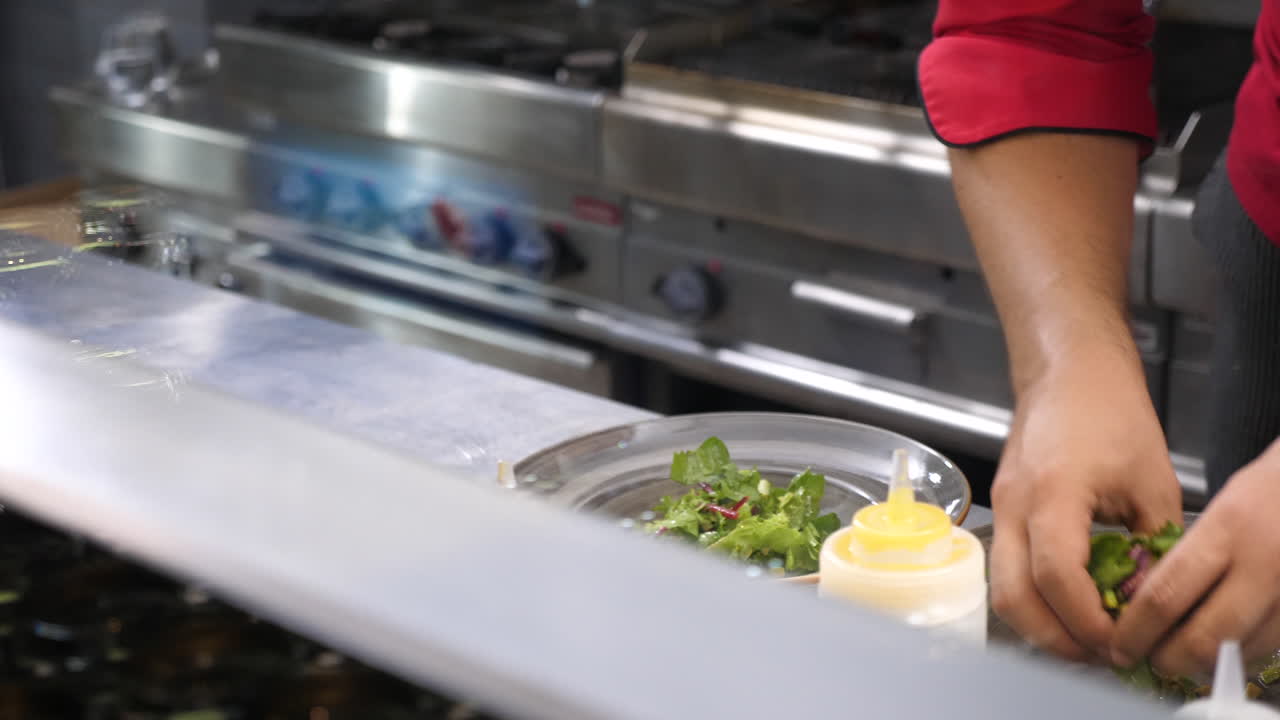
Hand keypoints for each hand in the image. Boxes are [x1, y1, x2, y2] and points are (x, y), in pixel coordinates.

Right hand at [991, 348, 1182, 661]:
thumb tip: (1148, 599)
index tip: (1119, 642)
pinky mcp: (1003, 510)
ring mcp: (1001, 507)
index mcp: (1053, 493)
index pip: (1056, 577)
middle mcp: (1014, 505)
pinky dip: (1033, 596)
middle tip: (1095, 656)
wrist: (1068, 373)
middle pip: (1012, 596)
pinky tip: (1069, 602)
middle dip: (1053, 638)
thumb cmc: (1109, 411)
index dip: (1086, 620)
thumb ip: (1152, 545)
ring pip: (1001, 588)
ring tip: (1083, 636)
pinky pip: (1006, 567)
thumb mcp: (1153, 481)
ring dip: (1039, 622)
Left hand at [1112, 437, 1279, 676]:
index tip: (1118, 645)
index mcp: (1227, 529)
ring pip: (1238, 653)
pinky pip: (1267, 649)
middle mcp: (1262, 566)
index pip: (1166, 595)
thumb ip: (1187, 551)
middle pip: (1203, 639)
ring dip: (1204, 663)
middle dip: (1168, 660)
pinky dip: (1239, 653)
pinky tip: (1223, 643)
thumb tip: (1144, 598)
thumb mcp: (1222, 504)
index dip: (1136, 631)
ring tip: (1182, 654)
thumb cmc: (1273, 489)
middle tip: (1150, 660)